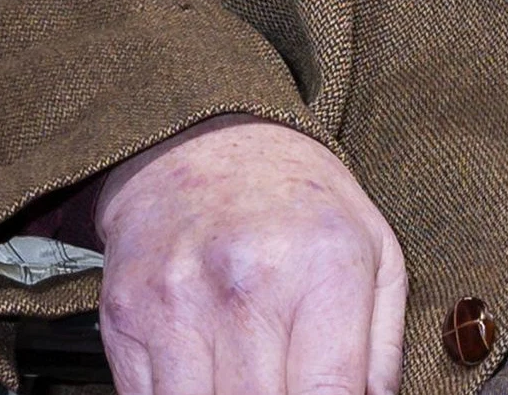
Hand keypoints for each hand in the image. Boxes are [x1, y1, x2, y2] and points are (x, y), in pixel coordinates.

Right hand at [92, 116, 408, 394]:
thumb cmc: (298, 201)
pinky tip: (206, 380)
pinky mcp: (125, 317)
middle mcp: (246, 285)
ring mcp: (178, 303)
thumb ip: (382, 349)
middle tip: (285, 391)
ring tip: (248, 386)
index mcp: (323, 267)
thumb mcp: (374, 252)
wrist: (202, 137)